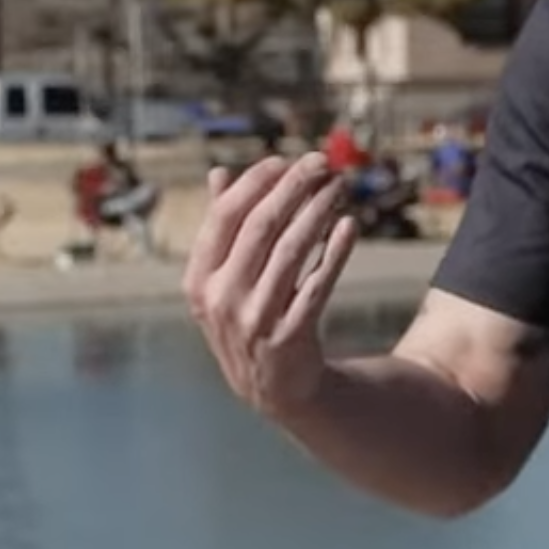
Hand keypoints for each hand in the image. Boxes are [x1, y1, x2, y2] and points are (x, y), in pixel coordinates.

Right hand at [183, 153, 358, 417]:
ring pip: (293, 248)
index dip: (256, 182)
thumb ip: (222, 229)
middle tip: (321, 162)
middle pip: (261, 225)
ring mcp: (256, 319)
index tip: (284, 160)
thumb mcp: (222, 280)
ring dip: (319, 210)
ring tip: (340, 186)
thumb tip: (219, 173)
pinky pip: (319, 282)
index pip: (225, 215)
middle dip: (294, 186)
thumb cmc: (248, 317)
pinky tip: (349, 225)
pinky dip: (335, 250)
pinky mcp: (292, 335)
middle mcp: (222, 298)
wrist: (273, 388)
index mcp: (199, 279)